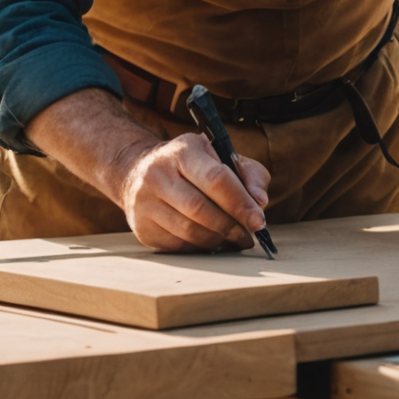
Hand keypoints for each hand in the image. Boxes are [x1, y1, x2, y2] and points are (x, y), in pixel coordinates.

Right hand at [109, 133, 271, 252]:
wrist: (138, 170)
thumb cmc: (190, 164)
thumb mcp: (219, 155)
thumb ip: (248, 173)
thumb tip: (260, 201)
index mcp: (181, 151)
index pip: (215, 178)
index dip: (240, 203)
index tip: (259, 220)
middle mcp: (157, 174)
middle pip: (200, 209)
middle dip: (231, 226)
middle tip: (248, 235)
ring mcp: (145, 202)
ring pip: (189, 231)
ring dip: (219, 240)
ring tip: (234, 239)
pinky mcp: (143, 228)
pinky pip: (179, 246)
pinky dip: (202, 248)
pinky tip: (212, 242)